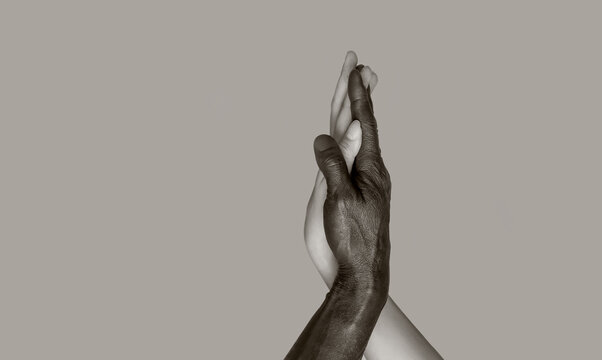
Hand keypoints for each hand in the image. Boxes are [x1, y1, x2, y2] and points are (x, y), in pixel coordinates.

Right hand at [305, 51, 377, 287]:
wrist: (364, 271)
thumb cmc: (352, 239)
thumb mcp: (339, 200)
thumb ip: (333, 165)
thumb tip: (323, 134)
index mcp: (370, 167)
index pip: (364, 122)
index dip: (357, 94)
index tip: (355, 68)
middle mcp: (373, 169)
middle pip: (367, 123)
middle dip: (361, 93)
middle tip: (362, 66)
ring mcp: (370, 181)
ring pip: (364, 138)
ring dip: (361, 111)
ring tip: (362, 92)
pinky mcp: (363, 192)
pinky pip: (360, 154)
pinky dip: (358, 135)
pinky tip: (357, 140)